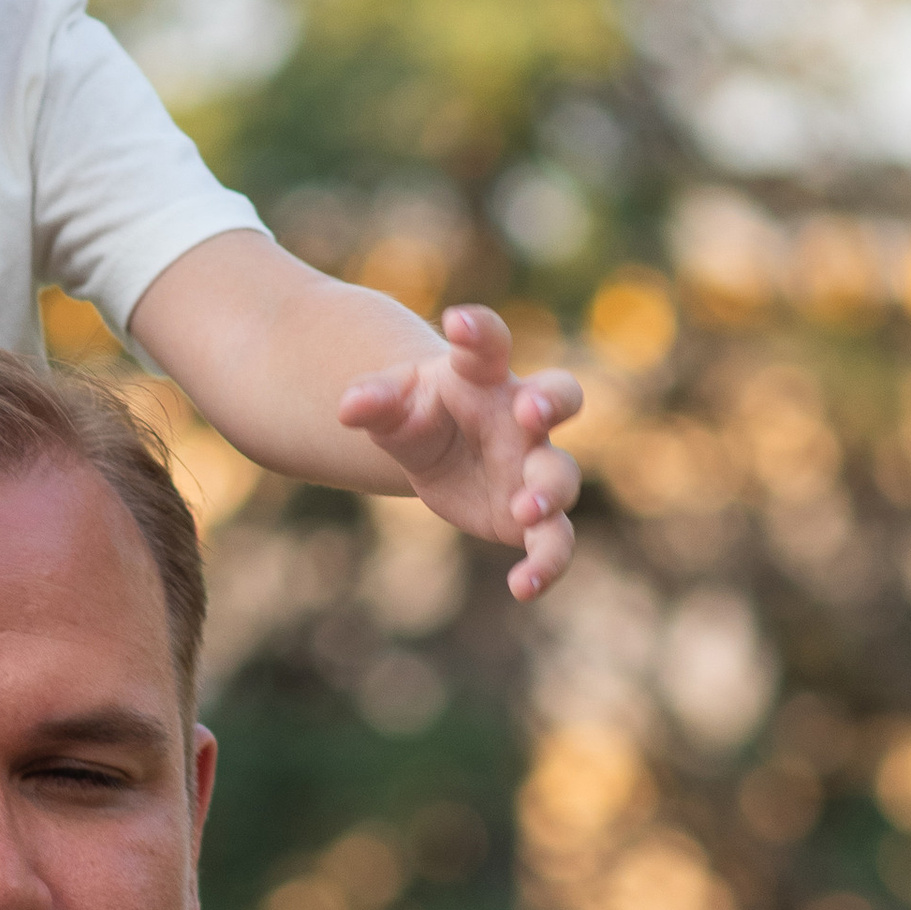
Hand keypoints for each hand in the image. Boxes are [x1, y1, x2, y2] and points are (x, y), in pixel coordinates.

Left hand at [337, 306, 581, 598]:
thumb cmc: (416, 413)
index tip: (455, 322)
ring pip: (562, 474)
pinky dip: (546, 565)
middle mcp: (521, 415)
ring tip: (524, 508)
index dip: (479, 330)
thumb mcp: (388, 405)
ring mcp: (533, 464)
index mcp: (482, 376)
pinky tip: (522, 588)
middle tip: (529, 411)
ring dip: (549, 490)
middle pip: (560, 396)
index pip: (489, 343)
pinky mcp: (532, 516)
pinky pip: (554, 541)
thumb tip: (347, 407)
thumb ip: (374, 401)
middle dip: (551, 402)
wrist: (436, 449)